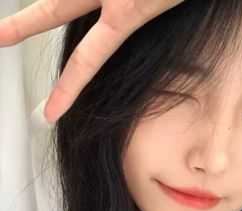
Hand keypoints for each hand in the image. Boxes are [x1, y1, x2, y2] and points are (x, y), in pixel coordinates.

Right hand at [0, 0, 184, 122]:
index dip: (66, 89)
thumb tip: (112, 9)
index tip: (49, 112)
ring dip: (61, 3)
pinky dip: (96, 2)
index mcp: (126, 14)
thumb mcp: (162, 4)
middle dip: (23, 25)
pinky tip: (116, 3)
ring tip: (67, 19)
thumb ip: (128, 10)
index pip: (86, 60)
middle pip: (53, 11)